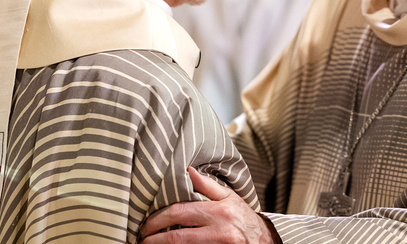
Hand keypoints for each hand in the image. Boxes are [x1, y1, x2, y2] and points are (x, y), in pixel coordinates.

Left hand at [139, 167, 275, 243]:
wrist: (264, 242)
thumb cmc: (243, 218)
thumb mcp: (229, 197)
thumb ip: (207, 185)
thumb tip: (187, 170)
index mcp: (218, 212)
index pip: (179, 214)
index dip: (157, 220)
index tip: (145, 225)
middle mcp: (220, 232)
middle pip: (177, 237)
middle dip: (154, 239)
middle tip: (142, 239)